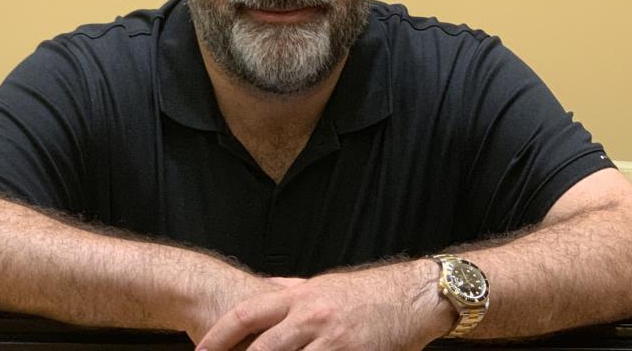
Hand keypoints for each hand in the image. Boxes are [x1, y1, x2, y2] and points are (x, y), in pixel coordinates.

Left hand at [196, 260, 451, 350]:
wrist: (412, 296)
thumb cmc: (367, 293)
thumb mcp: (323, 286)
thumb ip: (291, 292)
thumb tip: (263, 292)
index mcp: (299, 296)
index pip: (246, 314)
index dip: (218, 335)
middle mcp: (309, 315)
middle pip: (261, 346)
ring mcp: (331, 337)